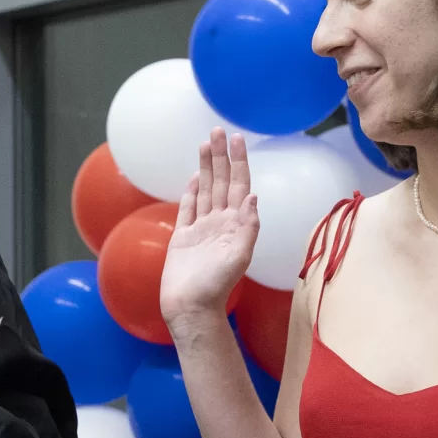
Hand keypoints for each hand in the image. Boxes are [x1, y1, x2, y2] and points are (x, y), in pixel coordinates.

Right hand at [161, 127, 259, 329]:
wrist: (190, 307)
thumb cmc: (215, 286)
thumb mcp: (239, 257)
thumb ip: (248, 227)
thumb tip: (253, 196)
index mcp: (235, 224)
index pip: (238, 184)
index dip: (238, 161)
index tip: (238, 139)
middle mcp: (220, 221)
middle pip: (221, 181)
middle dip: (220, 155)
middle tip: (218, 130)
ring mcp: (201, 228)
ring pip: (205, 189)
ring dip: (207, 166)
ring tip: (206, 143)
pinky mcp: (184, 236)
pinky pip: (189, 207)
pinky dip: (193, 190)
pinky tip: (197, 176)